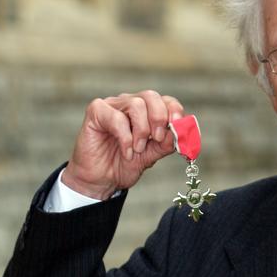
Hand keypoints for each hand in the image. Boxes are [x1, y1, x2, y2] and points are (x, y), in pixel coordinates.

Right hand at [62, 91, 184, 198]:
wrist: (101, 180)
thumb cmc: (125, 164)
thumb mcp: (152, 155)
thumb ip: (167, 142)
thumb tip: (181, 131)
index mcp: (147, 111)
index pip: (166, 100)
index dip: (174, 110)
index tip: (177, 127)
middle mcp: (130, 103)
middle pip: (151, 96)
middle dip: (159, 118)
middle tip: (157, 138)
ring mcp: (112, 105)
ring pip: (135, 104)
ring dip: (141, 130)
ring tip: (138, 149)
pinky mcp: (96, 112)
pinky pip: (116, 117)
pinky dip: (126, 138)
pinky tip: (126, 152)